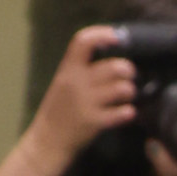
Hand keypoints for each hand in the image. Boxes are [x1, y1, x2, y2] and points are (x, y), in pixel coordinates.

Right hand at [36, 18, 137, 166]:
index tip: (118, 36)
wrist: (47, 141)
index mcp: (68, 69)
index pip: (83, 41)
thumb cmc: (58, 110)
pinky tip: (127, 112)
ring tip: (127, 95)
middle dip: (128, 70)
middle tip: (130, 75)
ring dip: (130, 91)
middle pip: (113, 66)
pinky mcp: (94, 122)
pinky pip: (122, 113)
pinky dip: (129, 112)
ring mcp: (86, 103)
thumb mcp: (63, 83)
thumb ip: (81, 69)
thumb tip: (110, 54)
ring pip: (122, 88)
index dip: (103, 34)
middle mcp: (77, 83)